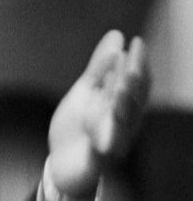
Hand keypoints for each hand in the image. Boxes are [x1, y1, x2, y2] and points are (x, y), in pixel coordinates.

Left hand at [47, 31, 149, 198]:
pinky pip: (102, 151)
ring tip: (121, 84)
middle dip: (133, 80)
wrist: (61, 165)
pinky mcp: (97, 161)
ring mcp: (112, 144)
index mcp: (122, 106)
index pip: (136, 83)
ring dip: (123, 104)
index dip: (138, 63)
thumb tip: (117, 35)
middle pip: (133, 101)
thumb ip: (100, 67)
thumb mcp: (86, 91)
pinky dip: (104, 138)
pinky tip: (104, 127)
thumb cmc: (78, 127)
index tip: (137, 42)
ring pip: (122, 124)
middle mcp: (123, 124)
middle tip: (131, 59)